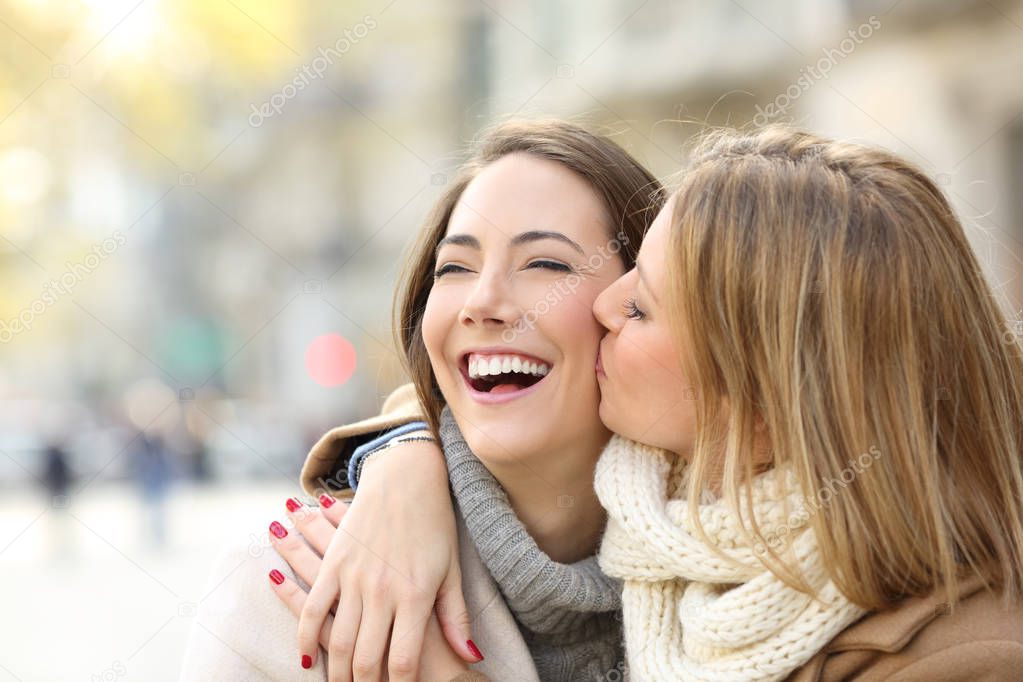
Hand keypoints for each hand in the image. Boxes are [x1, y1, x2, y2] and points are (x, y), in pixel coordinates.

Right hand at [268, 500, 468, 680]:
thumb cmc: (436, 523)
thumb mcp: (452, 570)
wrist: (407, 475)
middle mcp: (383, 590)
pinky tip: (307, 659)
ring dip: (336, 671)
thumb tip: (469, 658)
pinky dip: (305, 638)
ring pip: (338, 640)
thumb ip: (456, 616)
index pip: (403, 661)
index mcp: (415, 595)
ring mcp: (355, 576)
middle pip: (366, 659)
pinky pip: (312, 607)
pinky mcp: (335, 562)